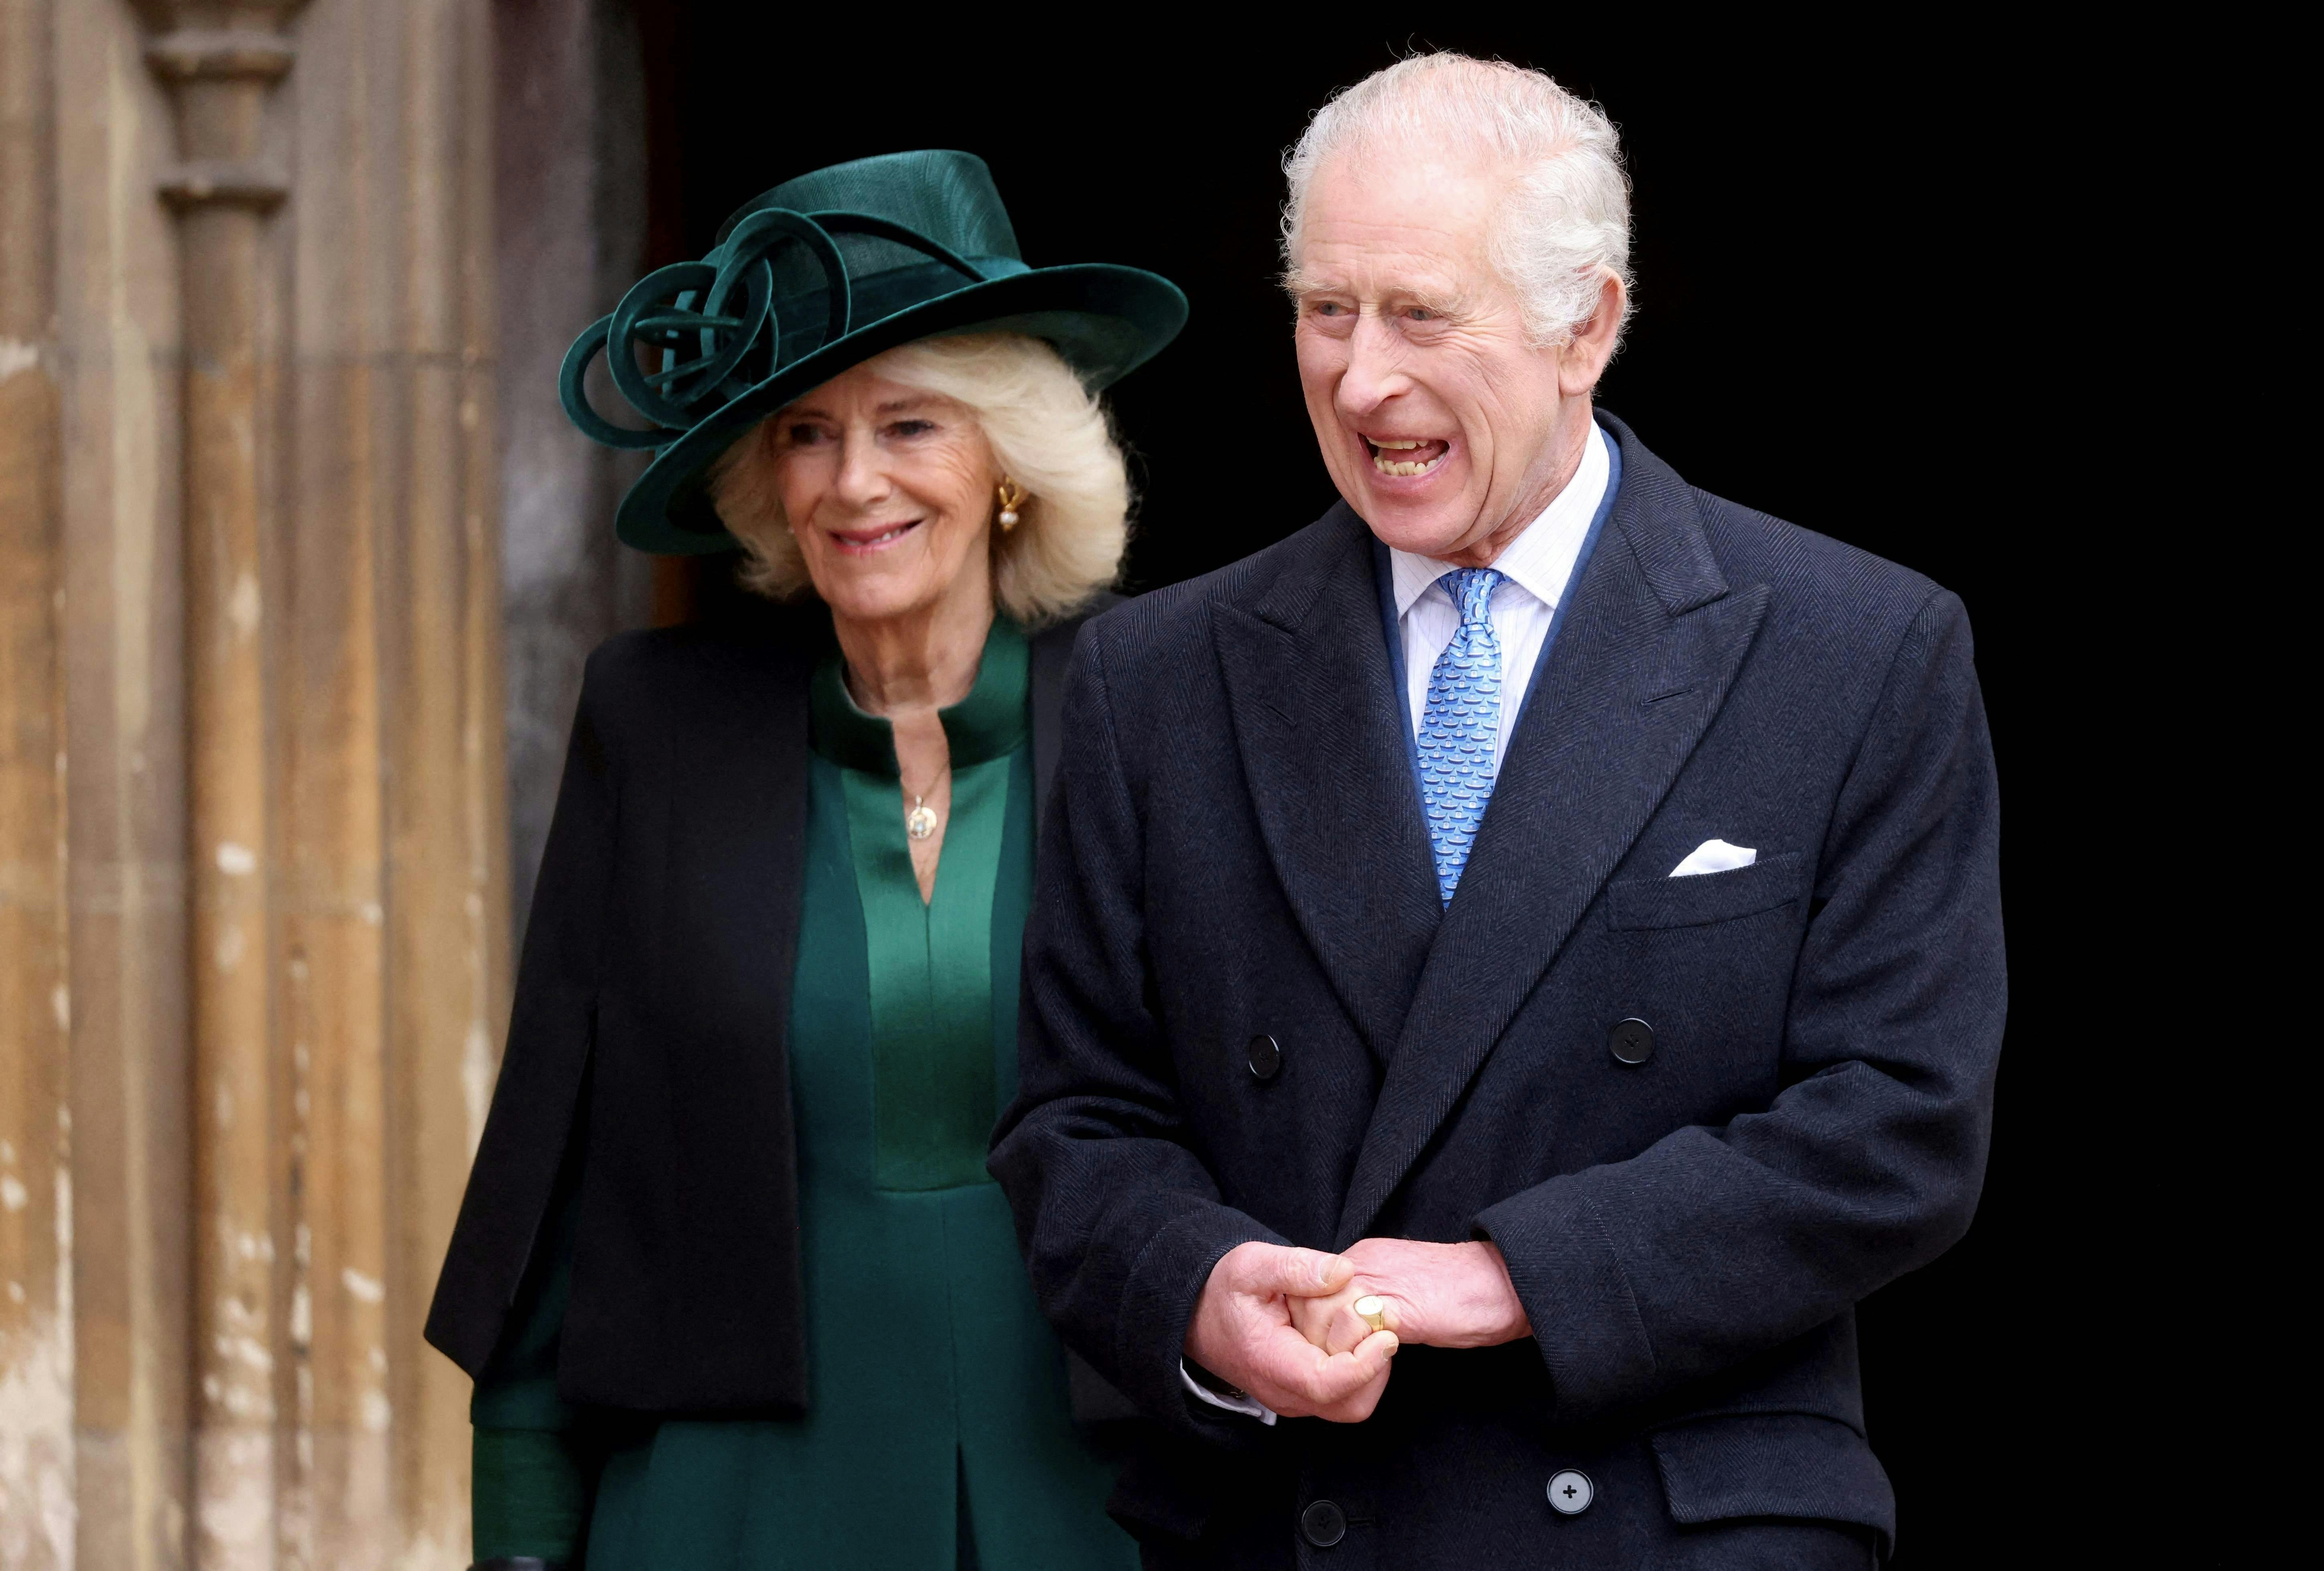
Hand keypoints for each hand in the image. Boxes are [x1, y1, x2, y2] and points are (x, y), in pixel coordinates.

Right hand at [1184, 1242, 1399, 1421]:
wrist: (1198, 1314)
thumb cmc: (1225, 1289)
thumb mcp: (1253, 1264)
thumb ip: (1297, 1267)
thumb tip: (1343, 1272)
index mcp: (1270, 1363)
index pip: (1327, 1384)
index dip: (1364, 1364)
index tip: (1387, 1334)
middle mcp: (1284, 1394)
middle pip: (1351, 1402)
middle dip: (1375, 1366)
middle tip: (1375, 1323)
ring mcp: (1295, 1400)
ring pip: (1354, 1404)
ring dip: (1372, 1369)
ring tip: (1361, 1326)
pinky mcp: (1304, 1396)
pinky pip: (1345, 1396)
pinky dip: (1361, 1370)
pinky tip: (1353, 1336)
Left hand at [1287, 1238, 1531, 1355]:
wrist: (1506, 1281)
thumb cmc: (1463, 1291)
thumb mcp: (1404, 1285)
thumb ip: (1372, 1297)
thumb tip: (1350, 1323)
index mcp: (1362, 1258)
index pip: (1309, 1290)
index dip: (1311, 1323)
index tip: (1327, 1346)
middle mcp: (1362, 1264)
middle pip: (1308, 1303)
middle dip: (1315, 1339)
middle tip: (1337, 1362)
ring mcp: (1378, 1283)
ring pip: (1325, 1318)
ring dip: (1335, 1350)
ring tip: (1357, 1365)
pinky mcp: (1398, 1308)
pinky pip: (1356, 1333)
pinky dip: (1358, 1356)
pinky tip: (1377, 1363)